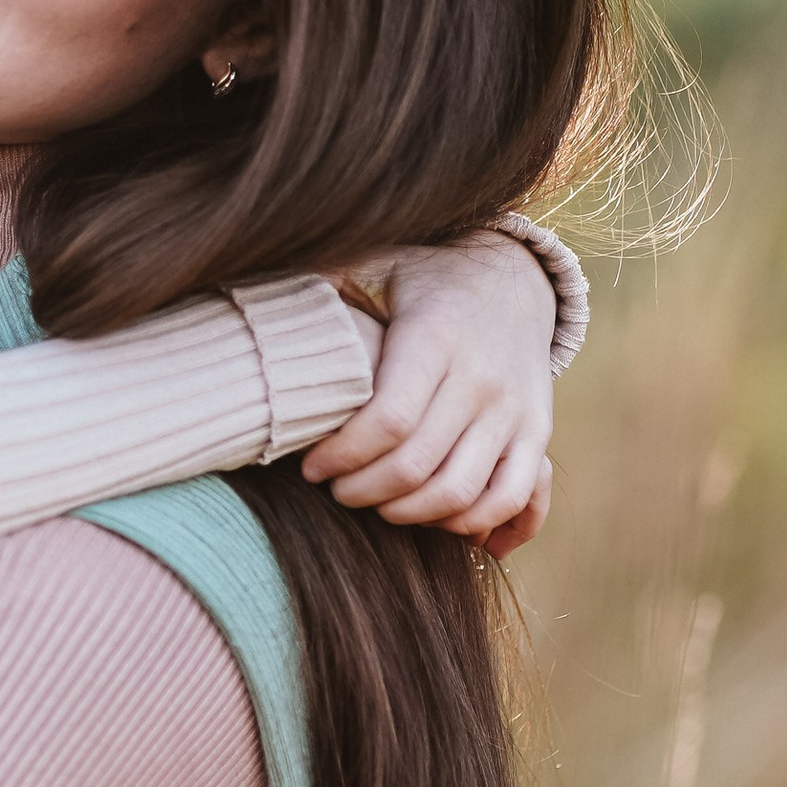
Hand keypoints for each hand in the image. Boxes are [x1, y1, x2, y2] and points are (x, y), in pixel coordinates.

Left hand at [304, 230, 557, 547]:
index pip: (388, 420)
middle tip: (335, 490)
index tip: (310, 467)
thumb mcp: (378, 263)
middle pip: (416, 466)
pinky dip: (474, 523)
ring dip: (410, 514)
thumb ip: (326, 277)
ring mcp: (515, 409)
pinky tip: (434, 522)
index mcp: (435, 337)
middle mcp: (481, 377)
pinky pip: (512, 496)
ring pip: (462, 493)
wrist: (514, 278)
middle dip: (364, 491)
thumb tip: (248, 274)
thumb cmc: (425, 278)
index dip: (343, 455)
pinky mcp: (537, 432)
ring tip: (377, 505)